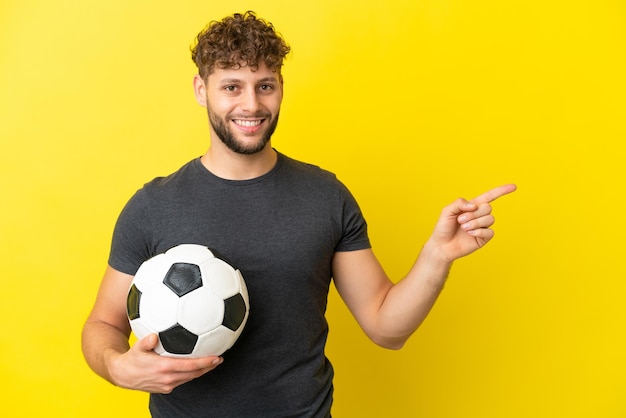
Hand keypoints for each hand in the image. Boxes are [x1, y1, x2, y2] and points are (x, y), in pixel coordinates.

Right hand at [107, 333, 222, 393]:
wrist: (122, 375)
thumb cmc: (131, 358)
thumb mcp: (137, 347)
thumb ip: (146, 341)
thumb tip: (154, 335)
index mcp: (164, 368)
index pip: (190, 366)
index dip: (205, 362)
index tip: (216, 357)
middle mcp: (168, 379)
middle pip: (194, 374)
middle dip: (208, 367)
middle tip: (219, 359)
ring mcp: (167, 385)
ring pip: (189, 378)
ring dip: (201, 371)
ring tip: (212, 362)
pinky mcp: (165, 388)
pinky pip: (182, 380)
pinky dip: (191, 374)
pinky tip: (196, 367)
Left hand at [428, 184, 516, 261]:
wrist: (442, 245)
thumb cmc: (443, 227)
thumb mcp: (447, 211)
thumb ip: (459, 203)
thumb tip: (474, 205)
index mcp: (472, 206)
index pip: (489, 196)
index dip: (501, 191)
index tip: (514, 186)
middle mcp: (480, 215)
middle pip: (488, 207)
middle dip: (473, 213)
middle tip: (460, 220)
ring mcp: (483, 226)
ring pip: (489, 219)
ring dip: (475, 222)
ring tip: (464, 227)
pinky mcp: (484, 237)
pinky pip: (490, 231)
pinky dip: (479, 231)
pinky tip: (470, 234)